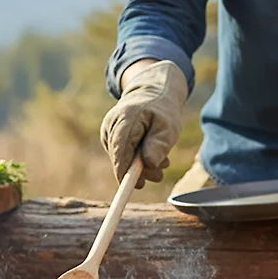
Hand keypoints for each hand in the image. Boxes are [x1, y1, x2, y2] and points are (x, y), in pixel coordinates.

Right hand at [100, 60, 187, 187]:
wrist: (152, 92)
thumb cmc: (162, 109)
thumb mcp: (168, 126)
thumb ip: (158, 144)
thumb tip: (148, 163)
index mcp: (125, 119)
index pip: (120, 151)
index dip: (126, 172)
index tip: (135, 186)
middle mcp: (111, 125)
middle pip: (120, 158)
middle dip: (140, 171)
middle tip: (160, 173)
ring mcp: (109, 131)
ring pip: (121, 159)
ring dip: (141, 165)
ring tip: (161, 160)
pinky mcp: (110, 137)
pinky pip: (122, 155)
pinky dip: (136, 158)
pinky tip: (149, 153)